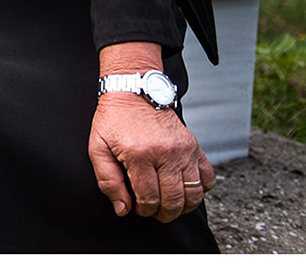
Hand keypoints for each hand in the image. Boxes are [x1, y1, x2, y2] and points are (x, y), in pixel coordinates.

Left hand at [88, 91, 214, 222]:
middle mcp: (165, 153)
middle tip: (154, 211)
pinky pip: (208, 177)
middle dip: (163, 214)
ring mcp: (183, 150)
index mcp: (139, 154)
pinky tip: (185, 190)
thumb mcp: (97, 147)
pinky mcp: (194, 146)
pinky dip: (201, 190)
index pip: (148, 199)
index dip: (143, 210)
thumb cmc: (113, 120)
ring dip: (183, 207)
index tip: (137, 208)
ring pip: (193, 193)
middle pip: (173, 200)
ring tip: (169, 205)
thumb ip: (108, 180)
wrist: (133, 91)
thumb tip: (123, 209)